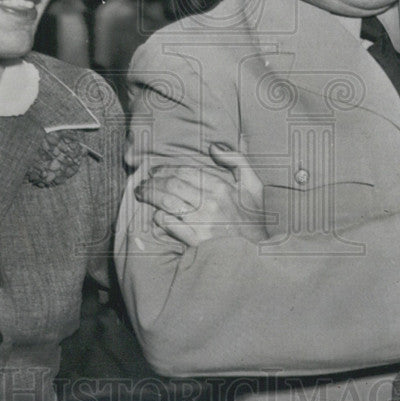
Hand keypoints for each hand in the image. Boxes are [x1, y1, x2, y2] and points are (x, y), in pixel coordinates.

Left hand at [134, 143, 266, 246]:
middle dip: (153, 182)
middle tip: (143, 183)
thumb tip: (214, 146)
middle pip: (172, 185)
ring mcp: (201, 222)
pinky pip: (170, 224)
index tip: (155, 171)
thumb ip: (237, 161)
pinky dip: (160, 218)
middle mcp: (210, 202)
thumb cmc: (254, 219)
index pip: (184, 171)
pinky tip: (156, 214)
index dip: (165, 169)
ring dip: (151, 196)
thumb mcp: (253, 186)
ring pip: (167, 202)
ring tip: (142, 194)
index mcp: (221, 187)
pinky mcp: (195, 240)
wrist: (258, 254)